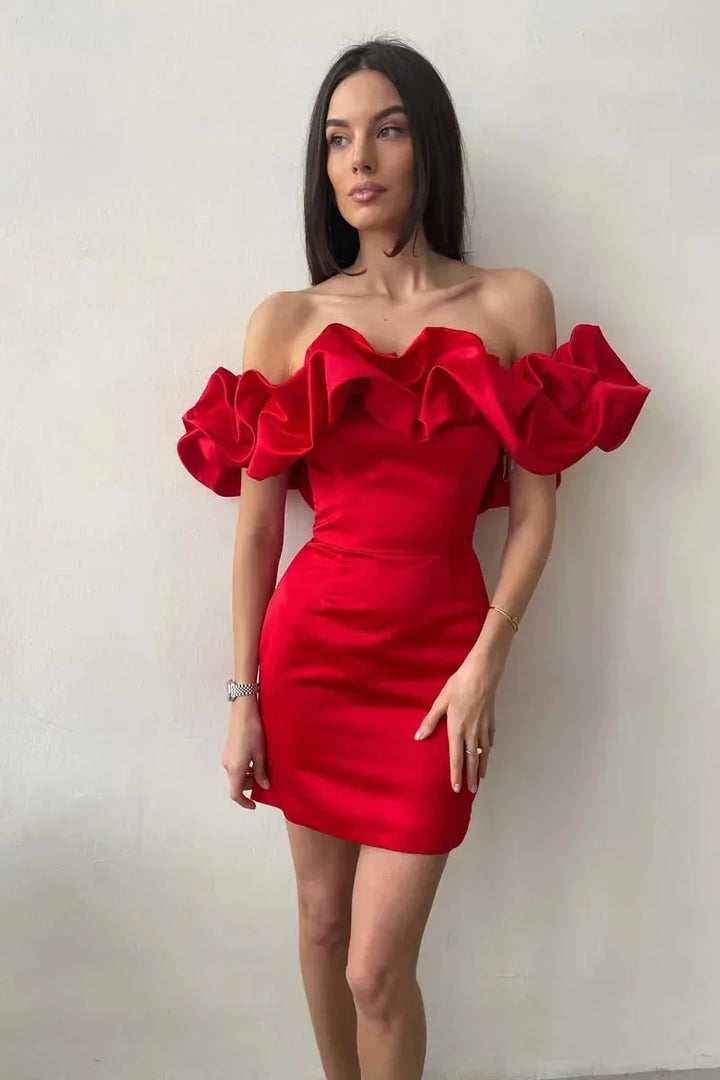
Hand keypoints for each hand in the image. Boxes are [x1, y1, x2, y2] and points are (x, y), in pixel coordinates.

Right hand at [222, 697, 269, 808]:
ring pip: (236, 774)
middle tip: (265, 779)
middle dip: (249, 786)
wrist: (243, 711)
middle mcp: (227, 765)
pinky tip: (256, 759)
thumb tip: (264, 785)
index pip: (235, 794)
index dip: (244, 802)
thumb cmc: (253, 732)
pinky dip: (245, 768)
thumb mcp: (260, 754)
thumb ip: (261, 772)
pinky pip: (236, 766)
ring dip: (248, 776)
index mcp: (235, 769)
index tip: (254, 805)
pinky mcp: (229, 750)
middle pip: (236, 784)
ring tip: (263, 768)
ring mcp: (227, 757)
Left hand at [414, 659, 501, 792]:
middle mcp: (472, 732)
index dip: (456, 774)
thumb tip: (418, 737)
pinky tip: (487, 752)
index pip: (456, 757)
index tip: (456, 787)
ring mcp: (483, 727)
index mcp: (457, 729)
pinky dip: (488, 749)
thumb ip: (431, 721)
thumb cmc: (459, 686)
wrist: (482, 675)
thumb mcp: (441, 702)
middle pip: (472, 759)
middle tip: (471, 790)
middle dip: (471, 777)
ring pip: (483, 752)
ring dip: (482, 766)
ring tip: (480, 778)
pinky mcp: (491, 720)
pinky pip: (489, 740)